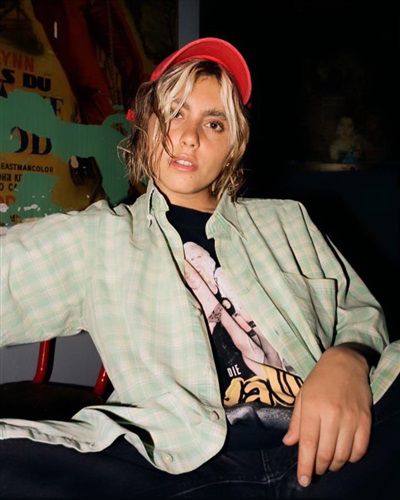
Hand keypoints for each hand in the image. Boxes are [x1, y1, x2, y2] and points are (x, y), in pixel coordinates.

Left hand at [282, 345, 372, 486]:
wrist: (345, 363)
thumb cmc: (319, 379)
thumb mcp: (302, 396)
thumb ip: (296, 421)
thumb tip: (289, 443)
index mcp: (312, 408)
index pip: (308, 444)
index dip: (305, 465)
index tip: (303, 480)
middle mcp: (332, 415)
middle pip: (325, 453)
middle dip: (318, 467)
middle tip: (314, 469)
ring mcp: (351, 418)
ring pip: (343, 455)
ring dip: (334, 464)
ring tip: (327, 462)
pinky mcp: (365, 420)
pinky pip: (360, 449)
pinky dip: (351, 458)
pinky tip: (344, 455)